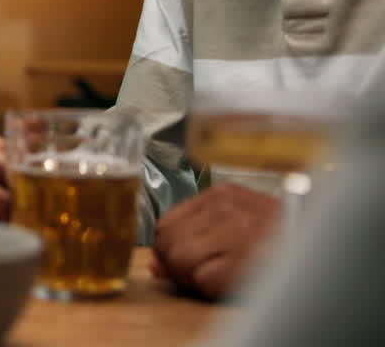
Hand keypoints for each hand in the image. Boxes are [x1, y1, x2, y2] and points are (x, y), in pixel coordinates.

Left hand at [153, 183, 280, 299]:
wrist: (327, 244)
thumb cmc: (283, 237)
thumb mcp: (238, 226)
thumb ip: (196, 237)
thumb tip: (156, 265)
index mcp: (222, 195)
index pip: (167, 223)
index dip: (170, 247)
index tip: (180, 261)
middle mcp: (224, 207)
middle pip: (168, 240)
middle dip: (176, 264)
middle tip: (200, 273)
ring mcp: (234, 230)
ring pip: (180, 259)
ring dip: (193, 277)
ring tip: (219, 276)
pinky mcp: (243, 257)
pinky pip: (202, 279)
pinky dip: (212, 288)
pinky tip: (233, 281)